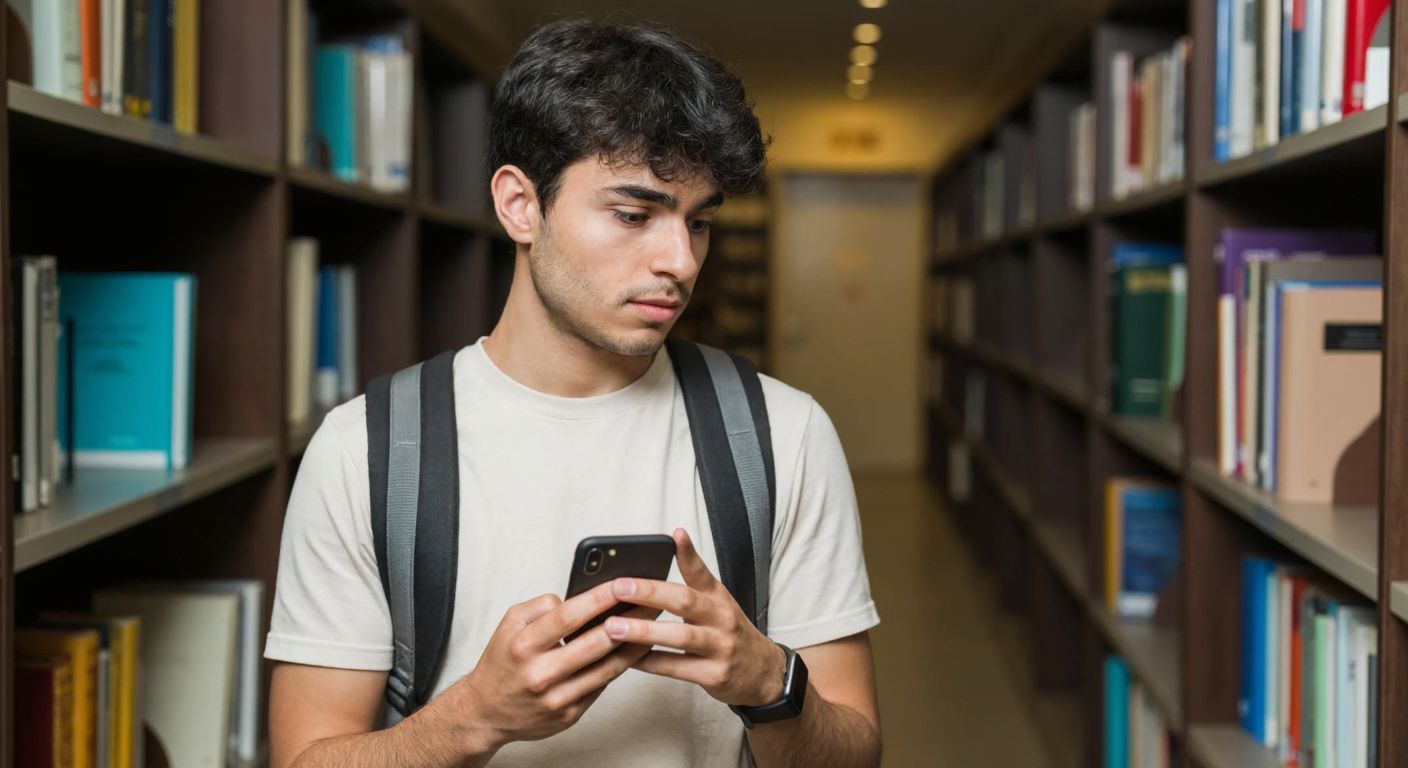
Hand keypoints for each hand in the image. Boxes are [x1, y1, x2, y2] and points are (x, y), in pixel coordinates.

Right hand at [442, 584, 655, 750]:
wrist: (485, 712)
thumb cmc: (502, 662)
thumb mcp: (508, 624)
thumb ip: (540, 606)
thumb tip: (578, 598)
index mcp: (523, 645)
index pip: (567, 617)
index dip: (598, 599)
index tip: (622, 584)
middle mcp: (539, 674)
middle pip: (594, 644)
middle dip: (628, 620)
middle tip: (652, 602)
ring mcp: (556, 698)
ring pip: (606, 668)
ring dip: (634, 646)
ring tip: (653, 626)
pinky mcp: (569, 715)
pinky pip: (601, 686)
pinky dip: (620, 667)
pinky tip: (635, 652)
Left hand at [606, 528, 787, 707]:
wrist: (764, 672)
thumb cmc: (729, 632)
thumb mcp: (718, 602)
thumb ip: (693, 580)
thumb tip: (668, 546)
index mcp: (718, 598)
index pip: (702, 571)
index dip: (688, 553)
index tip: (675, 535)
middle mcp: (721, 619)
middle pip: (685, 601)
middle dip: (649, 593)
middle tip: (618, 587)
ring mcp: (720, 647)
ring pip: (680, 637)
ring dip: (644, 631)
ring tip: (613, 627)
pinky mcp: (714, 675)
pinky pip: (677, 668)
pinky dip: (650, 663)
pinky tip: (627, 658)